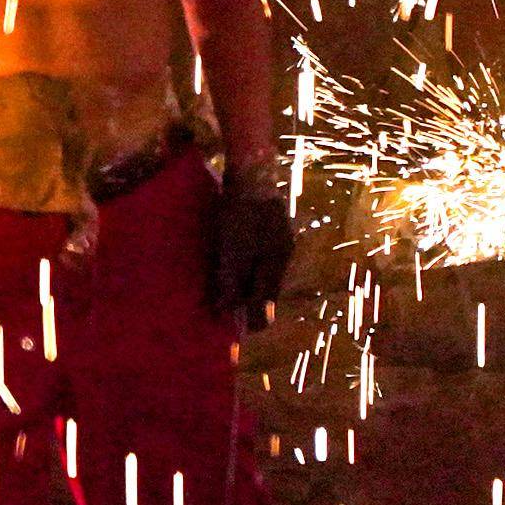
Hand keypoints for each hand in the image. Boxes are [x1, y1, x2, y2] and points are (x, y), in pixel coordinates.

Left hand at [202, 181, 298, 323]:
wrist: (252, 172)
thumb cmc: (242, 214)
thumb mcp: (233, 251)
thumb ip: (231, 281)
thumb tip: (226, 310)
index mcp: (276, 264)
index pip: (265, 303)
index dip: (251, 319)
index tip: (237, 332)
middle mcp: (281, 255)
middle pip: (265, 289)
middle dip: (247, 301)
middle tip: (225, 309)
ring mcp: (278, 239)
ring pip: (261, 272)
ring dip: (244, 282)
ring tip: (223, 287)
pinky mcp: (268, 226)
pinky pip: (257, 255)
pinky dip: (245, 264)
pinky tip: (231, 261)